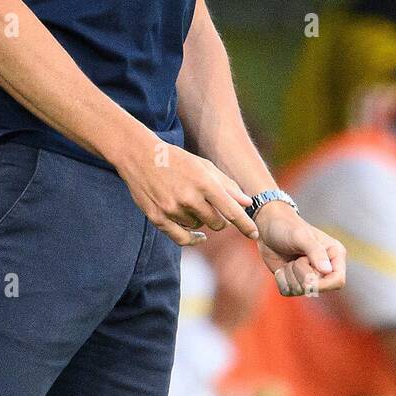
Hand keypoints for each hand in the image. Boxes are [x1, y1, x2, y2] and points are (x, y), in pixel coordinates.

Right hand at [118, 142, 257, 246]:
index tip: (255, 235)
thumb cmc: (177, 159)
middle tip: (215, 209)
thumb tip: (247, 202)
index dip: (246, 225)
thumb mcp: (204, 166)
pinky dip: (193, 239)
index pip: (232, 211)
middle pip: (217, 223)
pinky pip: (182, 238)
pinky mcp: (158, 218)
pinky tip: (200, 237)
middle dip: (220, 220)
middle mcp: (189, 198)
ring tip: (189, 202)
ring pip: (198, 227)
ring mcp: (172, 209)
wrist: (140, 156)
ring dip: (200, 220)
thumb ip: (227, 185)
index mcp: (204, 182)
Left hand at [254, 201, 344, 296]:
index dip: (323, 285)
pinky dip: (281, 280)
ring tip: (289, 260)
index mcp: (334, 255)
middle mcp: (325, 268)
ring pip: (300, 291)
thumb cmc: (287, 226)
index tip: (308, 281)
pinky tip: (281, 267)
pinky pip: (288, 292)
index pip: (338, 281)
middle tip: (297, 257)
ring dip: (289, 276)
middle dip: (300, 274)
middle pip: (316, 289)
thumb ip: (315, 251)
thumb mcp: (301, 236)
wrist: (268, 226)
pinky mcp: (294, 281)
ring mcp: (309, 276)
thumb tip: (327, 270)